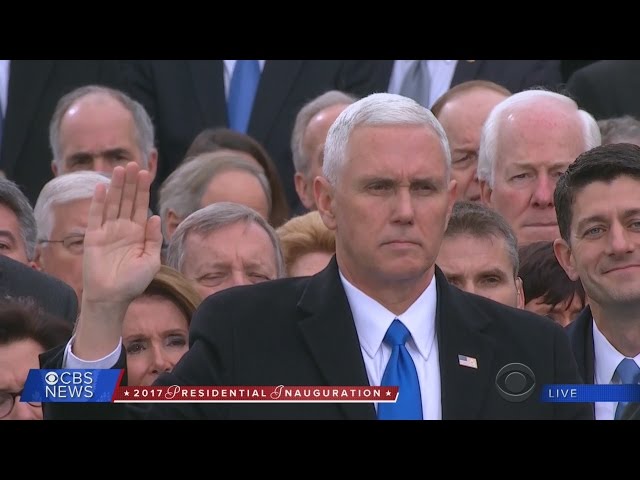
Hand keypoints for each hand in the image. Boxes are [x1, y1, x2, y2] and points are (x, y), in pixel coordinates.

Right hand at [82, 162, 161, 305]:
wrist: (112, 297)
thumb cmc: (134, 282)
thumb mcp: (151, 261)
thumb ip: (153, 239)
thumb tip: (155, 216)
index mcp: (139, 234)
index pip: (141, 206)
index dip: (143, 190)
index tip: (145, 173)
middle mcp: (123, 229)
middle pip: (127, 200)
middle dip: (130, 183)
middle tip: (133, 163)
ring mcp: (108, 231)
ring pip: (113, 204)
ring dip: (116, 187)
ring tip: (120, 169)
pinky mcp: (94, 237)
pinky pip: (96, 216)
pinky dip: (99, 202)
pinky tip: (102, 187)